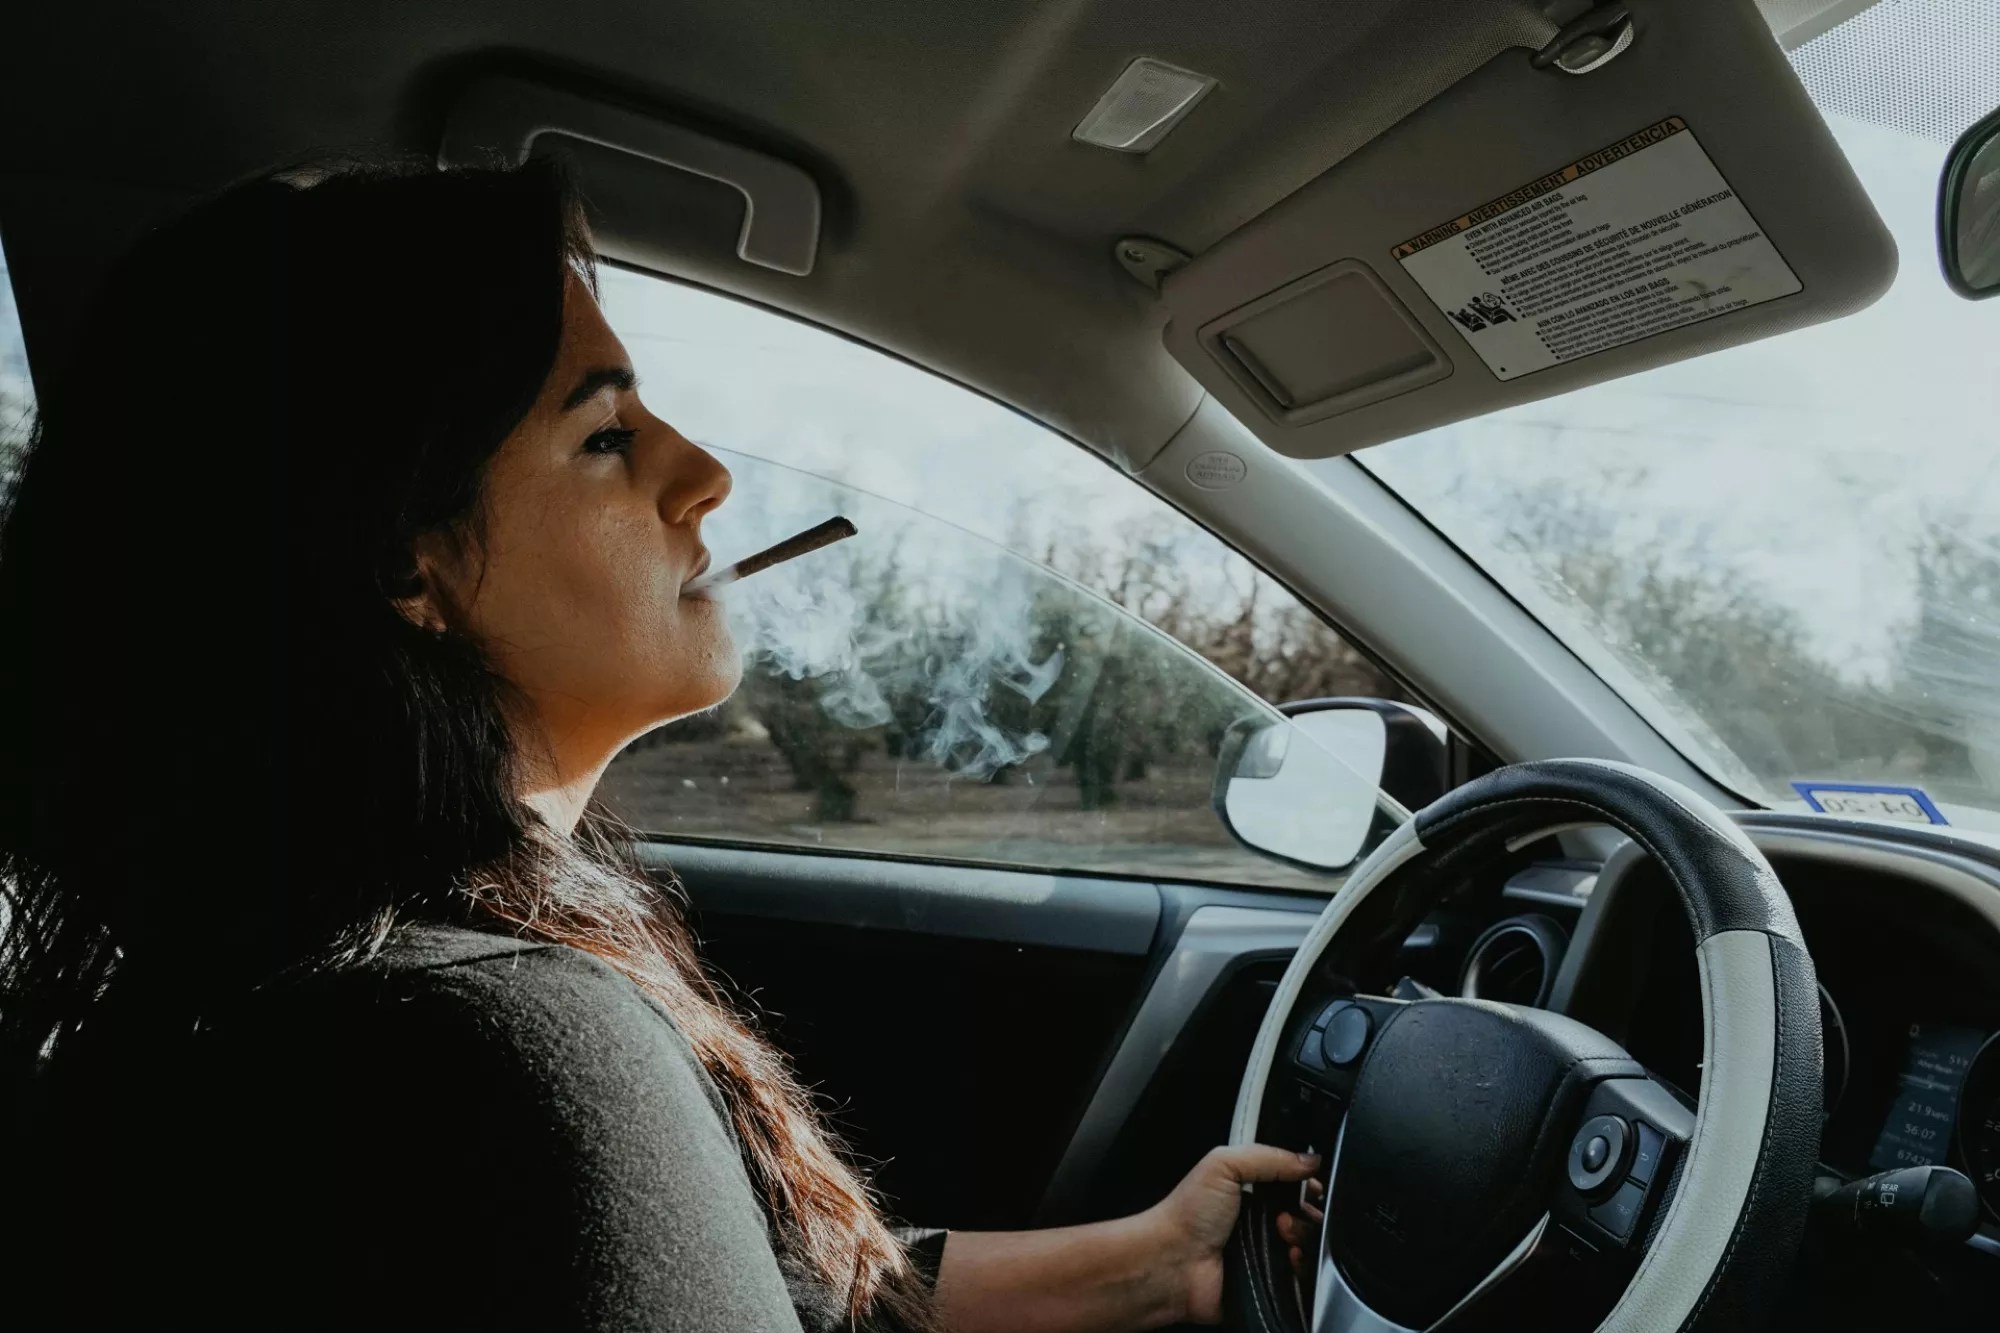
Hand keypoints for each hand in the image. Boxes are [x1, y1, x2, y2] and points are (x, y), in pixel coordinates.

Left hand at [1143, 1144, 1320, 1325]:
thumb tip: (1310, 1160)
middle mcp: (1260, 1224)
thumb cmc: (1188, 1213)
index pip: (1294, 1188)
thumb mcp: (1224, 1164)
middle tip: (1287, 1214)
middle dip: (1308, 1214)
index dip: (1307, 1188)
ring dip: (1305, 1238)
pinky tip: (1290, 1258)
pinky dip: (1302, 1267)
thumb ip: (1269, 1156)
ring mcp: (1265, 1255)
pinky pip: (1301, 1278)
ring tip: (1284, 1235)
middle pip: (1305, 1218)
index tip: (1312, 1189)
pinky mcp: (1268, 1283)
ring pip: (1308, 1247)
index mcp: (1251, 1193)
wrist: (1172, 1261)